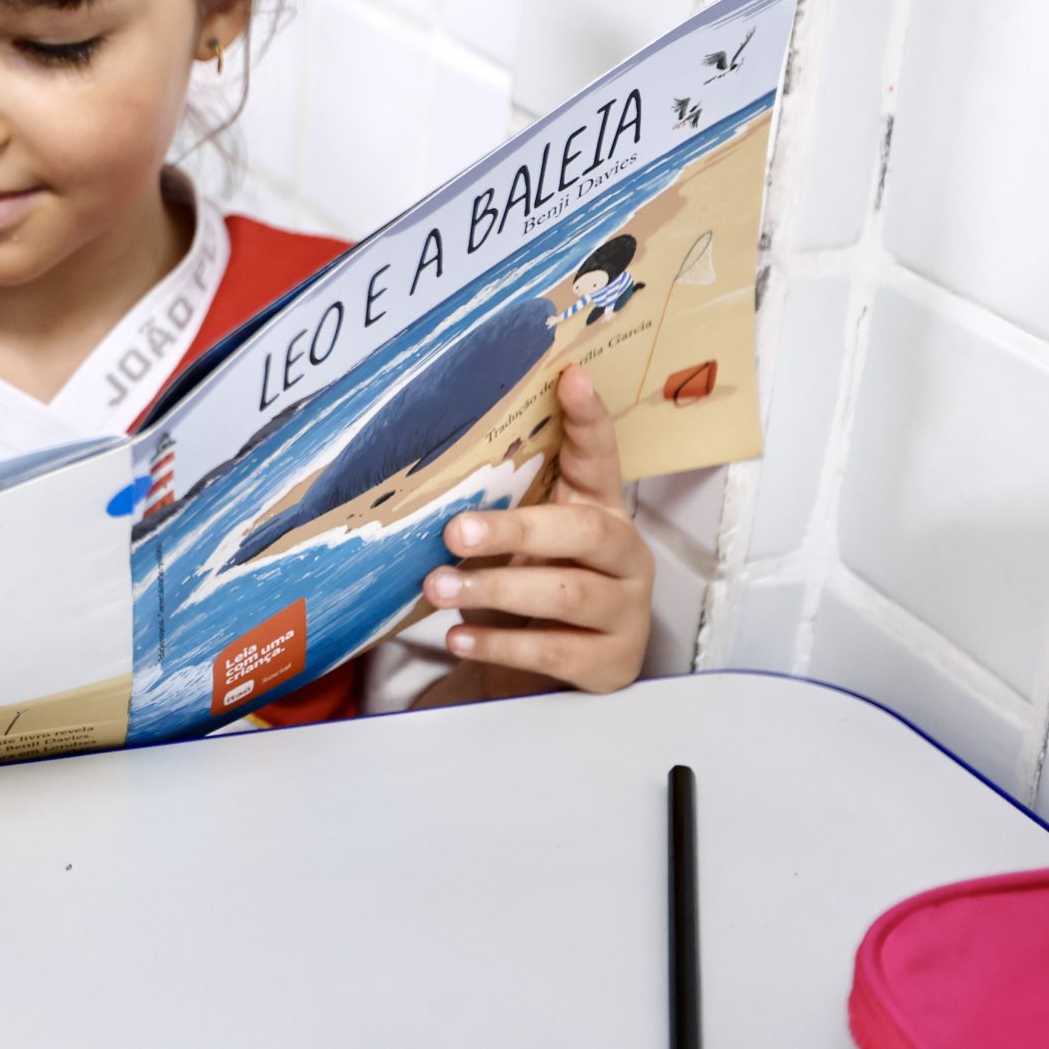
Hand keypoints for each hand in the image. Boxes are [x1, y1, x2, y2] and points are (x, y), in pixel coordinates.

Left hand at [422, 365, 652, 696]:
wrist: (558, 671)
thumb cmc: (532, 583)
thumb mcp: (522, 541)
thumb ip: (499, 508)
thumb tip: (422, 478)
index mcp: (600, 509)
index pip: (600, 459)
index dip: (590, 421)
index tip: (572, 377)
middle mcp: (625, 554)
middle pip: (582, 532)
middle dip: (515, 530)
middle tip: (454, 531)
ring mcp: (626, 609)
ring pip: (567, 593)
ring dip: (496, 589)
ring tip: (438, 587)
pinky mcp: (612, 662)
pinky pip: (556, 650)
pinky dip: (502, 644)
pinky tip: (460, 637)